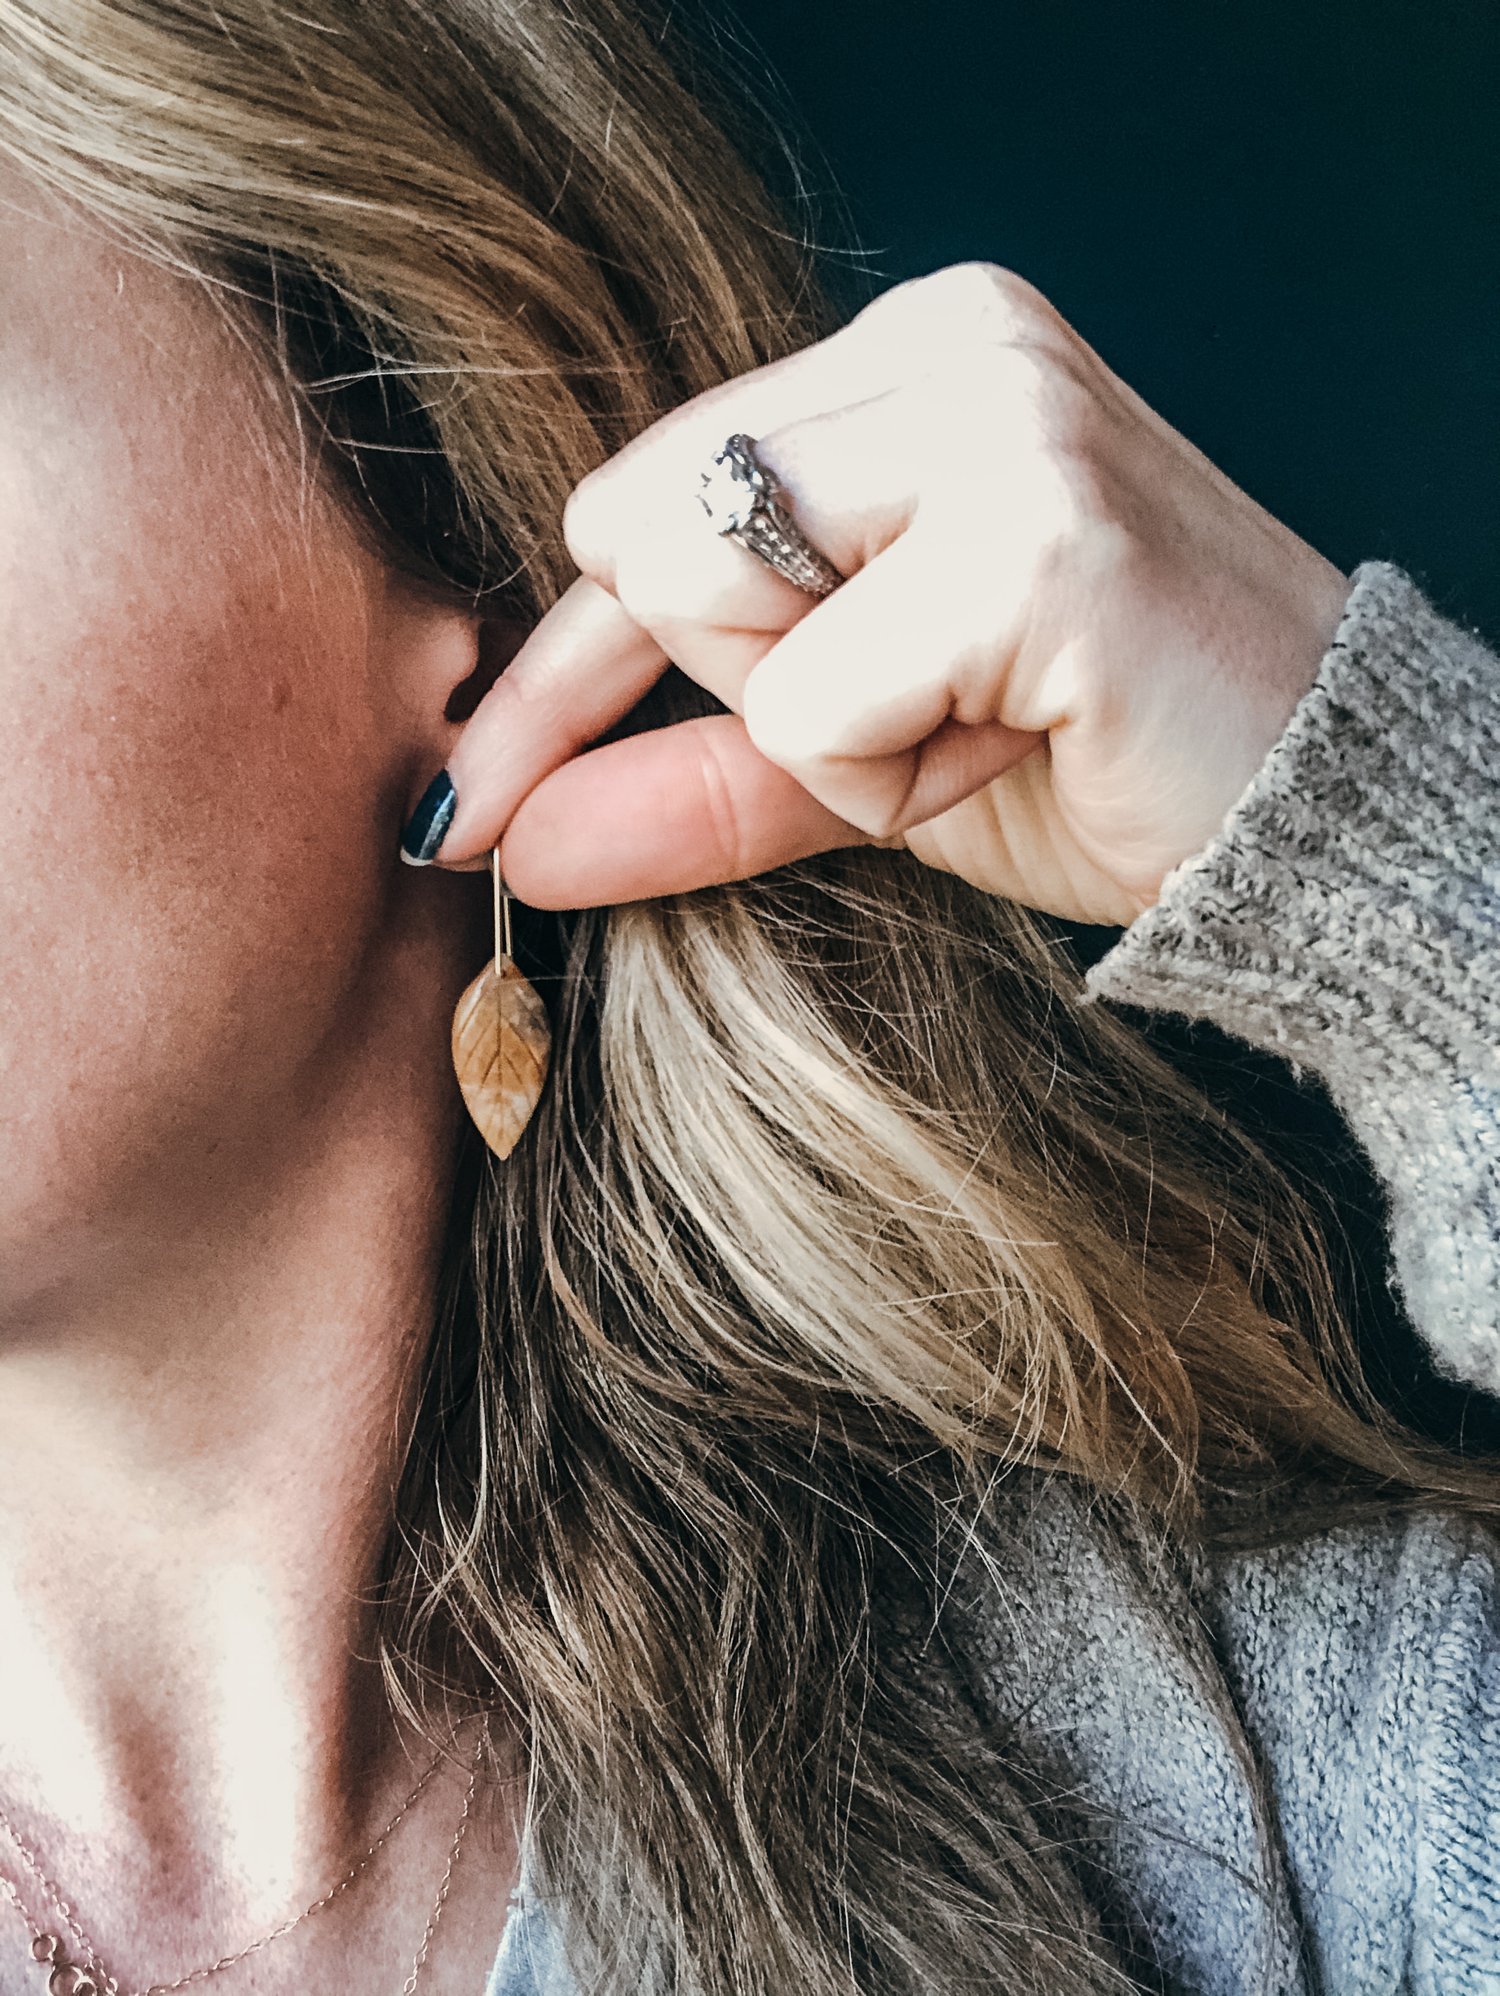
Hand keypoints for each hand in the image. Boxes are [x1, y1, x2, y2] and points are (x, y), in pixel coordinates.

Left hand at [425, 262, 1352, 927]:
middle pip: (643, 536)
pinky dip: (882, 777)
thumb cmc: (1093, 762)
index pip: (639, 497)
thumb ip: (683, 774)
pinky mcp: (1037, 529)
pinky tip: (1015, 746)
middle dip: (744, 686)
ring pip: (705, 592)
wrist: (1311, 817)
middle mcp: (950, 340)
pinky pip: (808, 697)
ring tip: (975, 728)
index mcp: (905, 355)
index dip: (556, 666)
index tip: (476, 792)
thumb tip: (499, 836)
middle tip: (921, 721)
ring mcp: (1001, 415)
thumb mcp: (859, 764)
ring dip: (821, 733)